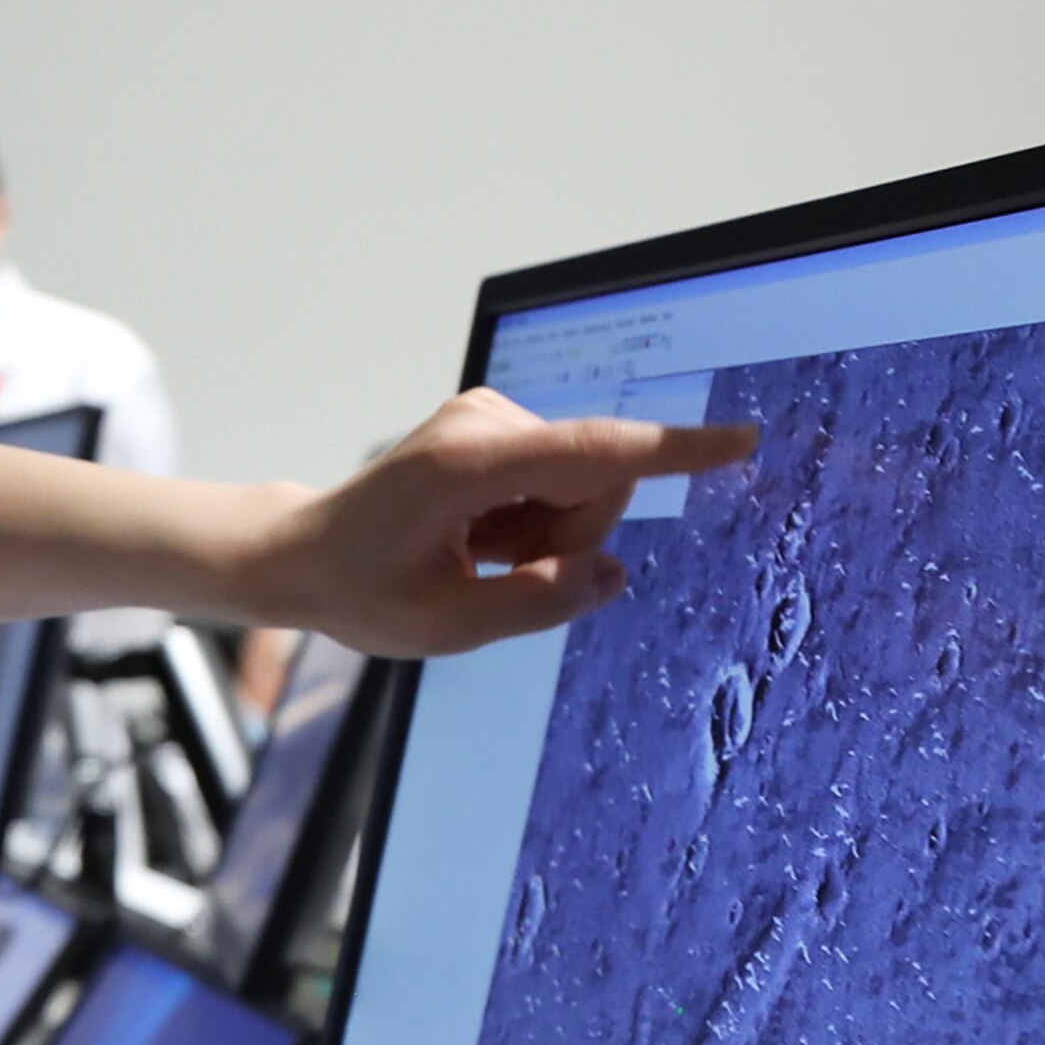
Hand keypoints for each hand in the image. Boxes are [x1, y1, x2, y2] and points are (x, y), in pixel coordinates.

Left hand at [243, 388, 757, 657]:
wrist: (303, 553)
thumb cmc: (361, 590)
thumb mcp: (446, 626)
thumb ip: (539, 603)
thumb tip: (613, 574)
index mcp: (469, 465)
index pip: (597, 453)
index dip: (675, 451)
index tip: (741, 441)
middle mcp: (485, 422)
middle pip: (598, 484)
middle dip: (568, 540)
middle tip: (493, 570)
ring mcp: (490, 418)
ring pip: (581, 487)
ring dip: (544, 537)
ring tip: (475, 554)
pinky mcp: (496, 428)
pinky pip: (558, 482)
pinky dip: (529, 523)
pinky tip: (476, 537)